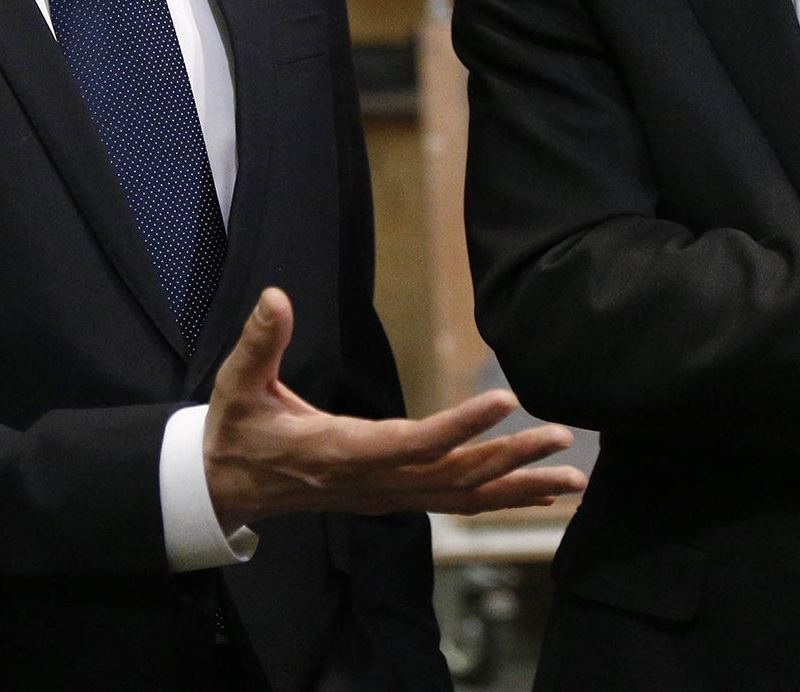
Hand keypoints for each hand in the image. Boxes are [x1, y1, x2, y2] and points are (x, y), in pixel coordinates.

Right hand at [204, 289, 587, 529]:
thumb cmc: (238, 430)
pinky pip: (455, 503)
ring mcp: (386, 495)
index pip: (412, 442)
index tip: (505, 400)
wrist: (227, 487)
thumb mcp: (238, 384)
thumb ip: (259, 342)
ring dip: (519, 486)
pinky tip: (540, 494)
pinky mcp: (393, 496)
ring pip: (463, 497)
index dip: (460, 425)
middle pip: (453, 476)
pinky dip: (501, 497)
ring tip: (572, 475)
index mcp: (340, 452)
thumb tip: (275, 298)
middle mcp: (372, 481)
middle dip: (510, 459)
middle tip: (561, 439)